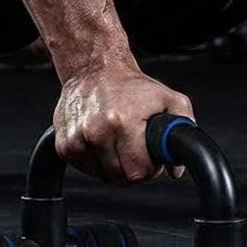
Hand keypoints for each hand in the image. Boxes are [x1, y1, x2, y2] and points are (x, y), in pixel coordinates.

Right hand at [53, 58, 195, 183]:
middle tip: (136, 148)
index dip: (149, 168)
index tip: (150, 158)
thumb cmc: (130, 85)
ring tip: (119, 141)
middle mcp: (97, 131)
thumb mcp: (167, 98)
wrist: (94, 69)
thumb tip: (176, 168)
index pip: (138, 171)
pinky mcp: (64, 145)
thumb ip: (182, 127)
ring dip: (113, 165)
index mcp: (124, 121)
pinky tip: (103, 141)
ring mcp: (77, 140)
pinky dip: (96, 161)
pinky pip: (86, 170)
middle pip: (120, 177)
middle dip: (132, 167)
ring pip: (103, 176)